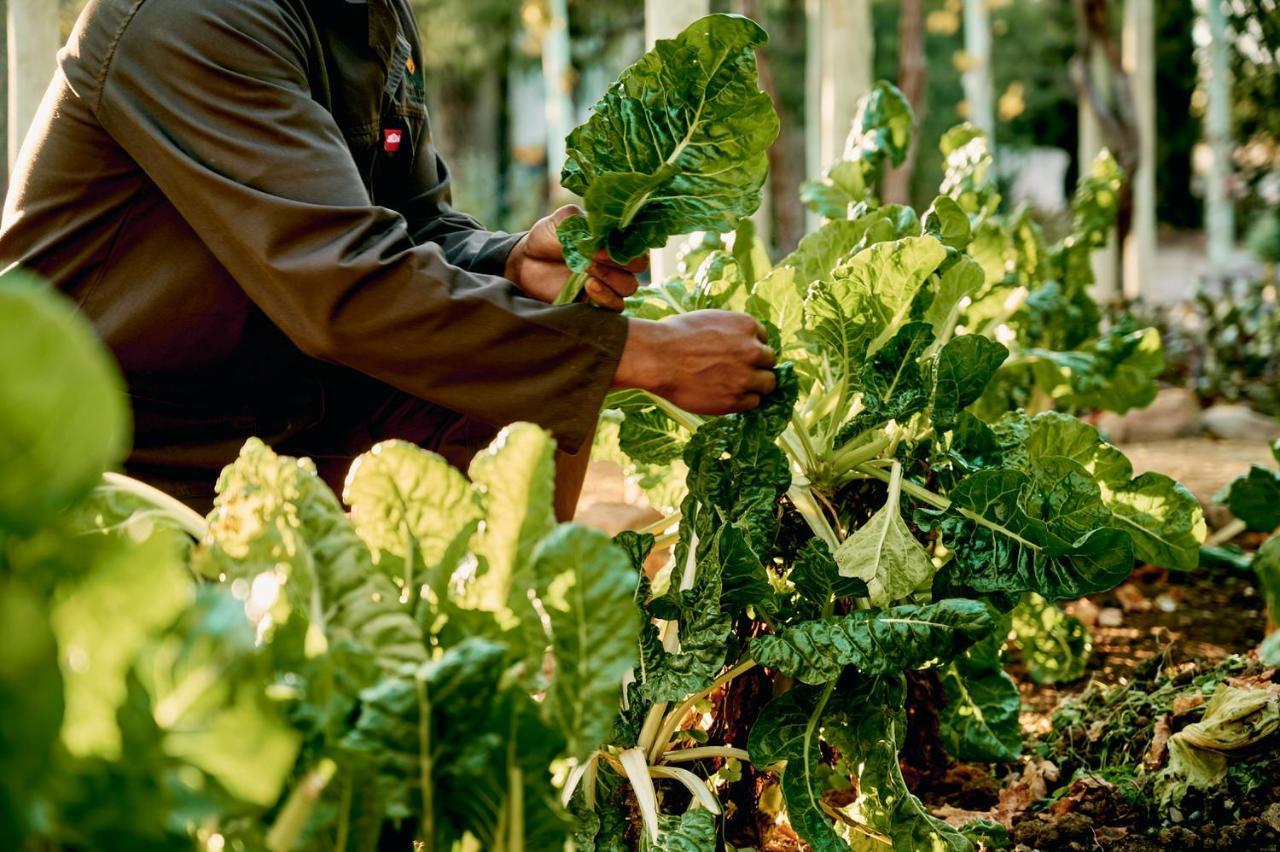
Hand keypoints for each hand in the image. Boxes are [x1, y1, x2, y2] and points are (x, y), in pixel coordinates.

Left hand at [504, 205, 644, 310]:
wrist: (524, 263)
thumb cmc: (547, 238)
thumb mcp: (562, 220)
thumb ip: (582, 221)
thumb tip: (599, 236)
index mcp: (614, 239)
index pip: (638, 241)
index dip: (626, 243)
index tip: (601, 244)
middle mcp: (616, 261)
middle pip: (639, 266)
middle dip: (619, 262)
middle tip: (593, 258)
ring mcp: (609, 284)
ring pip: (629, 287)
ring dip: (611, 279)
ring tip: (586, 272)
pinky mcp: (598, 303)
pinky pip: (616, 306)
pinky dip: (606, 297)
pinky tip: (589, 286)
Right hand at [614, 311, 777, 414]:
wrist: (658, 358)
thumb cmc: (674, 335)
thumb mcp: (709, 320)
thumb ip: (730, 331)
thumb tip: (739, 341)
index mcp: (746, 325)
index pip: (763, 339)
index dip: (751, 347)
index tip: (741, 354)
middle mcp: (752, 350)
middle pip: (769, 361)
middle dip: (757, 366)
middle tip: (740, 371)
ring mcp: (746, 376)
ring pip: (768, 384)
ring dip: (756, 385)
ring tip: (737, 386)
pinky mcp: (735, 400)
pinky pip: (753, 402)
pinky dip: (744, 400)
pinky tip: (728, 396)